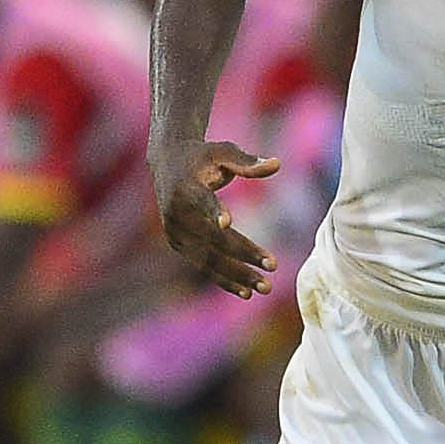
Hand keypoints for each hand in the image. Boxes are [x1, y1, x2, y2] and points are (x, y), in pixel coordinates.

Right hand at [155, 141, 280, 298]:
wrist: (167, 162)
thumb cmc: (203, 155)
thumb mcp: (223, 151)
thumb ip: (248, 162)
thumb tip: (277, 163)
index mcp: (186, 187)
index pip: (202, 202)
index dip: (214, 212)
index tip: (228, 222)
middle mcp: (177, 213)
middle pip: (212, 238)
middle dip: (242, 255)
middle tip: (272, 267)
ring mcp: (175, 231)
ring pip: (207, 258)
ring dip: (236, 275)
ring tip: (264, 287)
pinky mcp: (177, 243)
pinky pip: (202, 264)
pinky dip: (223, 278)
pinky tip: (245, 292)